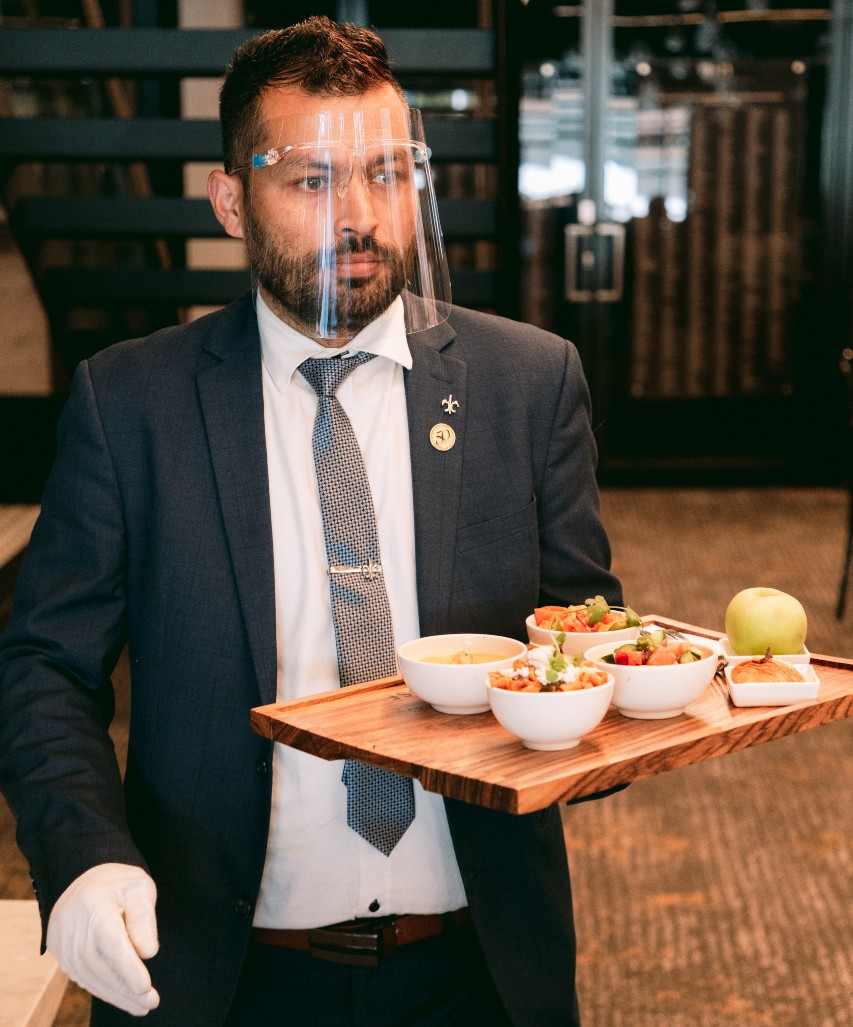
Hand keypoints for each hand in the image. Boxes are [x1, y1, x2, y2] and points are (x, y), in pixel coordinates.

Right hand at [46, 863, 159, 1015]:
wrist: (84, 880)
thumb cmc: (119, 884)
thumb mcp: (139, 888)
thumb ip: (144, 918)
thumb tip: (148, 953)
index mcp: (95, 904)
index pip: (111, 941)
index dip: (127, 967)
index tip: (145, 987)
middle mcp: (73, 926)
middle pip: (101, 965)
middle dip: (127, 988)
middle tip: (151, 1003)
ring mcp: (63, 942)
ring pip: (90, 976)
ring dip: (117, 995)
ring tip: (142, 1006)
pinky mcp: (61, 953)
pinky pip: (83, 976)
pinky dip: (103, 990)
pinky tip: (123, 998)